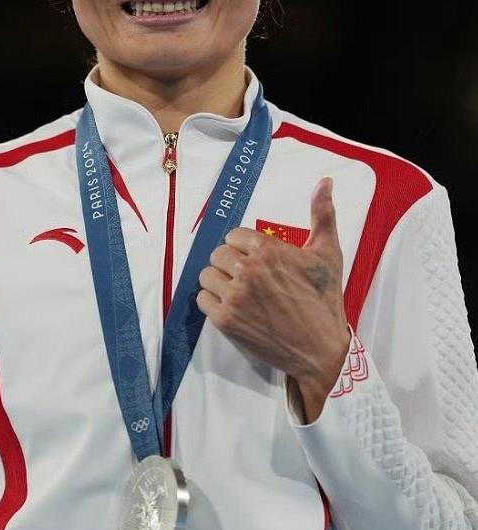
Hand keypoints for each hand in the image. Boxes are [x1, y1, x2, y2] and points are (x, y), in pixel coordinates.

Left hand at [196, 177, 349, 413]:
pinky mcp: (226, 321)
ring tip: (238, 291)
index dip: (243, 248)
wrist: (321, 349)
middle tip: (248, 278)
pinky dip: (213, 302)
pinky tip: (232, 306)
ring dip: (219, 282)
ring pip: (207, 275)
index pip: (233, 237)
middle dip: (231, 264)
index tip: (257, 261)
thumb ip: (322, 214)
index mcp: (267, 250)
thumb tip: (325, 181)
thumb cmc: (325, 299)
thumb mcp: (327, 253)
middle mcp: (247, 271)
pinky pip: (203, 300)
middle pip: (218, 255)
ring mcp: (234, 297)